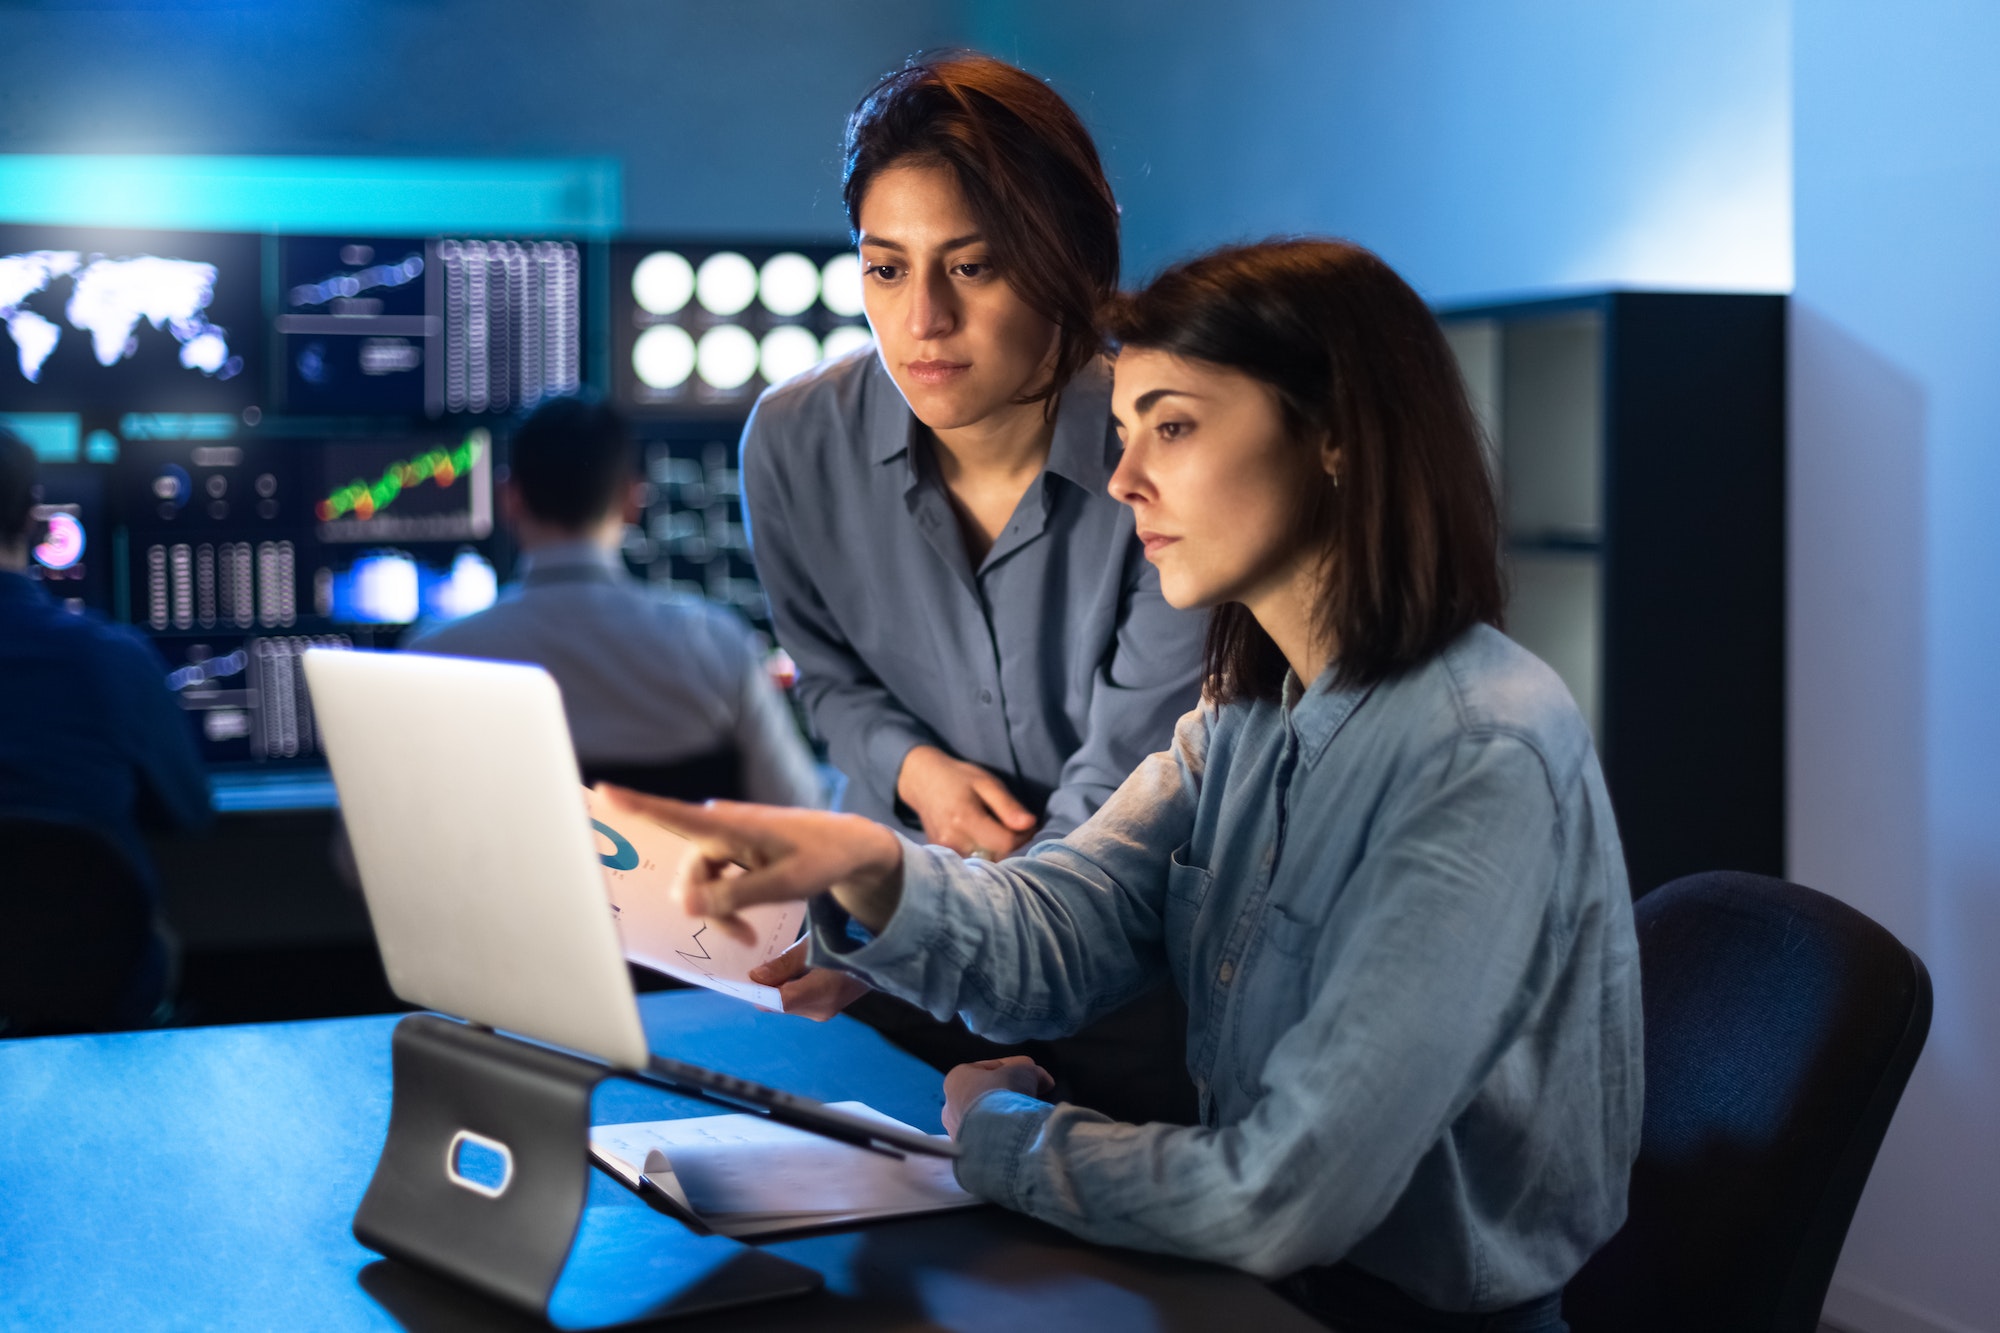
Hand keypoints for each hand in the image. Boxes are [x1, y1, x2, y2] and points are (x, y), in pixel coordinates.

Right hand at [600, 788, 905, 939]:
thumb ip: (732, 895)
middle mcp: (722, 827)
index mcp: (732, 826)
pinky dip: (724, 901)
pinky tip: (743, 922)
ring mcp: (727, 838)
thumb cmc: (821, 858)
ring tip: (745, 934)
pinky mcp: (733, 849)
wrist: (849, 846)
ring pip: (700, 882)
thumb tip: (683, 904)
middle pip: (689, 873)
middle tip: (740, 937)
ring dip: (717, 909)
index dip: (638, 805)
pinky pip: (713, 879)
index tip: (605, 791)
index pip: (676, 815)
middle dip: (706, 907)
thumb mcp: (782, 885)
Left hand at [748, 936, 873, 1020]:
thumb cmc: (847, 939)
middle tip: (754, 966)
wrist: (878, 947)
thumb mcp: (812, 946)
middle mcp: (822, 1009)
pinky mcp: (828, 1006)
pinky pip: (799, 1001)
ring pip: (788, 1003)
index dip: (757, 991)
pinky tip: (787, 971)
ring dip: (777, 987)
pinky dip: (789, 988)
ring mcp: (826, 1010)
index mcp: (822, 994)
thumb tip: (755, 977)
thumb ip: (783, 964)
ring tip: (771, 965)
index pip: (778, 1001)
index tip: (742, 977)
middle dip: (765, 988)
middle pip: (781, 1004)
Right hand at [895, 746, 1037, 858]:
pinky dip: (985, 853)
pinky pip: (973, 862)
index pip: (1006, 843)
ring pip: (986, 863)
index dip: (1023, 836)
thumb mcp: (987, 783)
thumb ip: (1008, 806)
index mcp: (965, 819)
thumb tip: (1030, 824)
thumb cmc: (958, 779)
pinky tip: (983, 838)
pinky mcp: (943, 857)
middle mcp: (953, 841)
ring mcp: (946, 851)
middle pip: (997, 857)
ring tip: (997, 831)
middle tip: (1014, 827)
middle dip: (1012, 845)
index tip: (1027, 824)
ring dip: (998, 851)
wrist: (922, 781)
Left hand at [942, 1056, 1054, 1137]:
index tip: (1030, 1074)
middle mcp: (950, 1106)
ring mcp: (957, 1133)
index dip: (1013, 1068)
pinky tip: (1021, 1135)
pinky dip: (1003, 1135)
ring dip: (1006, 1115)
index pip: (988, 1069)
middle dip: (1008, 1094)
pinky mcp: (967, 1155)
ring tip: (1028, 1117)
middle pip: (985, 1095)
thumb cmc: (1004, 1094)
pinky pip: (988, 1140)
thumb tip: (1043, 1080)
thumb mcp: (1025, 1071)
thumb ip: (1032, 1071)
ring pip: (986, 1119)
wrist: (999, 1136)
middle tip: (1030, 1095)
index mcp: (956, 1079)